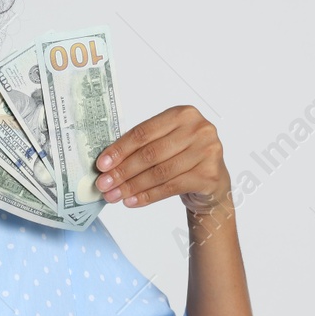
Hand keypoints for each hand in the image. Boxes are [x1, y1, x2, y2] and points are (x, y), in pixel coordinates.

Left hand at [93, 104, 229, 213]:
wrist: (213, 183)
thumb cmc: (184, 159)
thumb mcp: (166, 144)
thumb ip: (141, 147)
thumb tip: (107, 164)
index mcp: (182, 114)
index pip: (143, 132)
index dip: (119, 149)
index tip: (102, 164)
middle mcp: (198, 129)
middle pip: (150, 153)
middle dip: (123, 171)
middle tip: (104, 184)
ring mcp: (208, 151)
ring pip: (160, 172)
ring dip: (132, 186)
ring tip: (115, 195)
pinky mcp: (210, 175)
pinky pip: (171, 187)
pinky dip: (149, 196)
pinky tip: (133, 201)